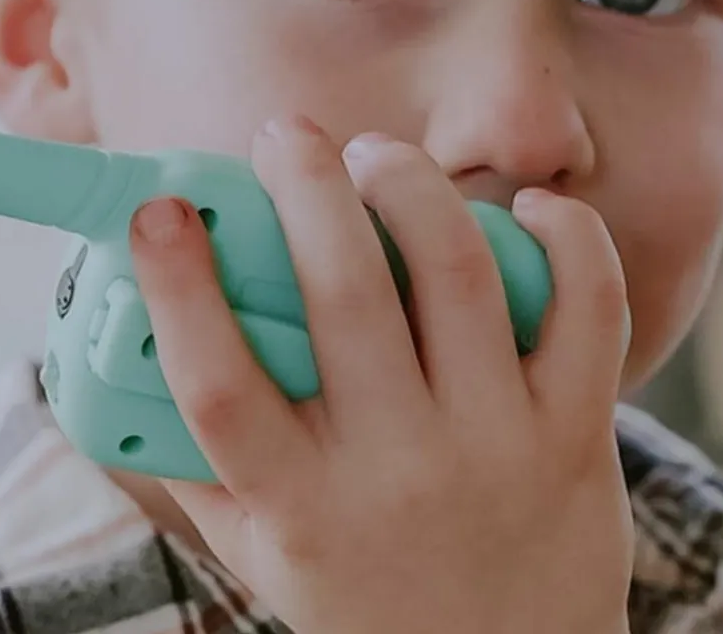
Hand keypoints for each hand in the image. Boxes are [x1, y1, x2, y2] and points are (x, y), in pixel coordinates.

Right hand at [128, 115, 633, 633]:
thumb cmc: (364, 601)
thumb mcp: (263, 554)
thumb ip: (201, 466)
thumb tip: (135, 358)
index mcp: (301, 504)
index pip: (220, 389)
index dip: (179, 289)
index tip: (159, 211)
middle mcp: (398, 469)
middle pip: (344, 301)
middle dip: (306, 190)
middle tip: (283, 136)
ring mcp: (497, 444)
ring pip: (458, 276)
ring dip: (410, 188)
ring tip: (375, 157)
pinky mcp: (578, 430)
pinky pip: (587, 306)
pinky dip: (565, 235)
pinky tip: (522, 210)